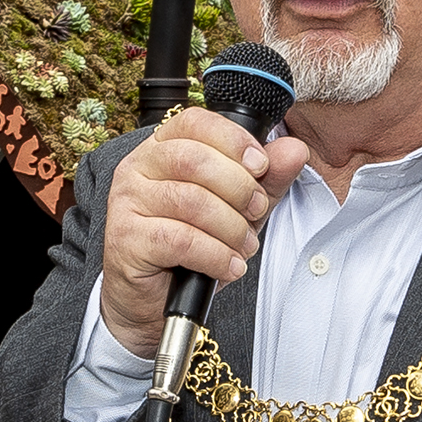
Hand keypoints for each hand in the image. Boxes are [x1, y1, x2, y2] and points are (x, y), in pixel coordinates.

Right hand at [97, 111, 313, 358]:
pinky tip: (229, 266)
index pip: (194, 122)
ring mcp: (127, 204)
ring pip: (191, 201)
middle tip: (256, 210)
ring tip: (243, 246)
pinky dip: (216, 255)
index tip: (259, 165)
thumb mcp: (237, 208)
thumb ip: (265, 178)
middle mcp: (137, 169)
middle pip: (193, 160)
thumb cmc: (190, 248)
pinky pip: (182, 240)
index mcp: (160, 149)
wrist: (152, 300)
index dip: (232, 140)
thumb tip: (294, 150)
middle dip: (238, 187)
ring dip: (230, 227)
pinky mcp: (127, 240)